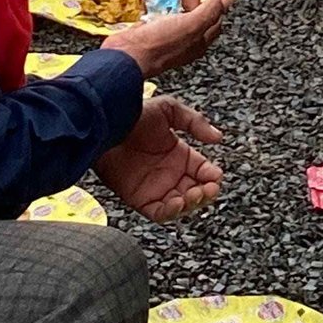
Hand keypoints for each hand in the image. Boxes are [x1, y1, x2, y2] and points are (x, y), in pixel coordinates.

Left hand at [93, 97, 222, 223]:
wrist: (105, 126)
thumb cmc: (133, 115)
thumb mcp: (169, 109)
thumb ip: (195, 122)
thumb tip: (218, 137)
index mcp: (179, 154)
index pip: (202, 170)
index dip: (212, 175)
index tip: (216, 176)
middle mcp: (169, 173)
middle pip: (196, 191)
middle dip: (206, 193)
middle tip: (209, 189)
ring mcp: (156, 188)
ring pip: (181, 205)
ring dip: (192, 204)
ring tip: (195, 194)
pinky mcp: (140, 199)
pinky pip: (159, 213)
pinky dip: (171, 212)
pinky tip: (177, 202)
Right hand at [101, 0, 232, 74]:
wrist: (126, 57)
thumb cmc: (160, 43)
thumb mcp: (191, 25)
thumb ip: (210, 11)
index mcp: (197, 40)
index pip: (212, 19)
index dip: (215, 2)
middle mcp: (181, 37)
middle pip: (190, 8)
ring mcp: (163, 32)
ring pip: (170, 4)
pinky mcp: (145, 28)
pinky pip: (152, 6)